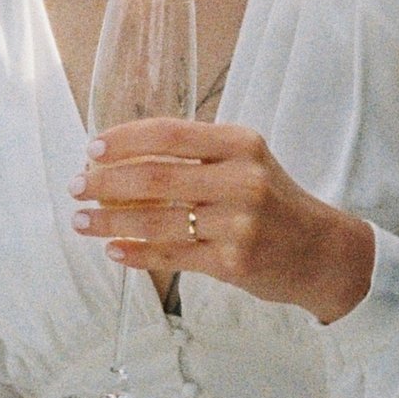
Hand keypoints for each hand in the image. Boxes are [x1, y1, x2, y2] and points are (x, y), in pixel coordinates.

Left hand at [73, 122, 376, 324]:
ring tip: (81, 222)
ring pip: (157, 221)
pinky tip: (113, 249)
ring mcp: (239, 223)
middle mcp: (241, 180)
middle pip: (155, 178)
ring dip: (109, 222)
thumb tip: (123, 158)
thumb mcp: (247, 163)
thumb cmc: (274, 202)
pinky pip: (172, 255)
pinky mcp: (234, 262)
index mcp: (241, 144)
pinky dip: (136, 253)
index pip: (169, 135)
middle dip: (105, 183)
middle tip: (76, 186)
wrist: (322, 251)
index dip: (124, 139)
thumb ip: (197, 156)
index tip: (93, 148)